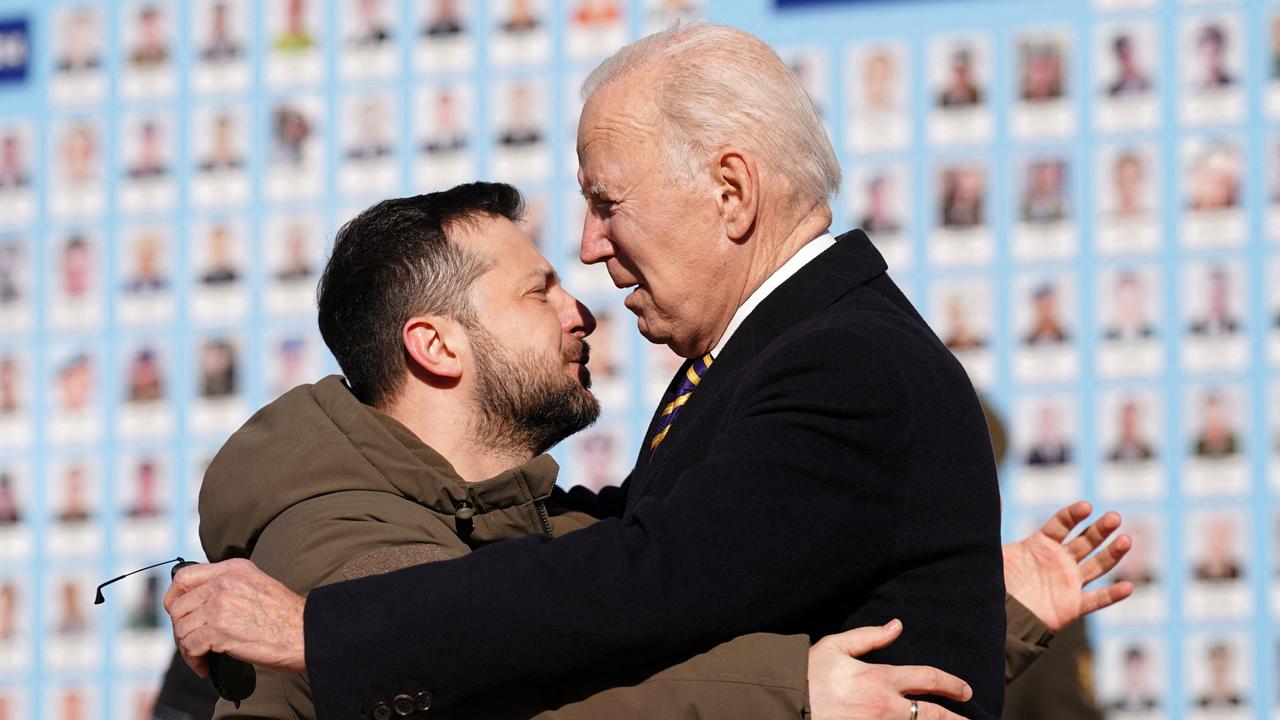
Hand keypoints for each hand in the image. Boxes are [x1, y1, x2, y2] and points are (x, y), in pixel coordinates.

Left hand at [163, 558, 307, 675]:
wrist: (305, 633)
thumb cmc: (286, 616)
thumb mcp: (258, 585)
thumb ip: (229, 585)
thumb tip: (200, 603)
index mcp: (233, 568)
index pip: (184, 577)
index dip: (174, 597)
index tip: (177, 613)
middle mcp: (224, 582)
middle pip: (179, 606)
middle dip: (181, 628)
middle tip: (192, 643)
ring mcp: (220, 604)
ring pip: (182, 628)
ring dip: (187, 648)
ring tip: (201, 657)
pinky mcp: (219, 629)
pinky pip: (190, 646)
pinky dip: (194, 660)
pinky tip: (205, 666)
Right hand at [808, 620, 971, 719]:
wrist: (785, 702)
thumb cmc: (807, 674)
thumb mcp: (836, 647)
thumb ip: (869, 637)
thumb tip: (896, 626)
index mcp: (879, 678)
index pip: (927, 679)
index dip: (950, 684)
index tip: (965, 691)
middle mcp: (884, 706)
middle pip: (932, 715)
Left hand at [1002, 501, 1133, 630]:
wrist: (996, 615)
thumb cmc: (996, 582)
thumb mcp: (995, 552)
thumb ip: (994, 527)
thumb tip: (989, 497)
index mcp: (1041, 545)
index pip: (1062, 524)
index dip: (1074, 515)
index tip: (1086, 507)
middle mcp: (1060, 561)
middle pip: (1085, 541)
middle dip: (1100, 529)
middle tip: (1114, 517)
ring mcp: (1068, 583)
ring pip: (1096, 566)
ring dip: (1112, 554)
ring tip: (1126, 539)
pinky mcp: (1072, 606)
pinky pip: (1096, 600)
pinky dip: (1113, 595)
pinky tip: (1128, 587)